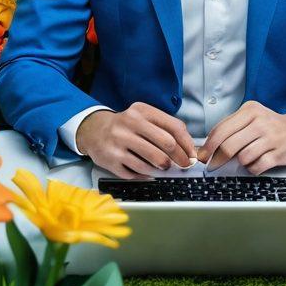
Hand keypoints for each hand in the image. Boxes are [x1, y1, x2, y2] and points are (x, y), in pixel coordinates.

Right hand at [76, 103, 196, 178]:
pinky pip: (137, 172)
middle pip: (166, 144)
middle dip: (179, 158)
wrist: (93, 130)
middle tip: (182, 165)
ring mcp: (119, 142)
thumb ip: (164, 128)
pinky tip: (148, 171)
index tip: (192, 154)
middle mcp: (129, 124)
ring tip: (163, 166)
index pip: (174, 127)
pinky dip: (146, 174)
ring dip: (163, 167)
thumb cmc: (125, 125)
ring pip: (152, 160)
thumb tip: (188, 148)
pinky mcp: (111, 159)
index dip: (187, 144)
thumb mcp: (143, 117)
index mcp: (141, 111)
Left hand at [196, 101, 285, 174]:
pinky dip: (252, 168)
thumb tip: (208, 148)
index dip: (209, 146)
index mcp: (250, 110)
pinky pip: (257, 167)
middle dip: (219, 159)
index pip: (221, 129)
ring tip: (247, 157)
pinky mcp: (279, 153)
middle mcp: (260, 122)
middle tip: (215, 165)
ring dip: (241, 162)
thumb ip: (231, 128)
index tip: (203, 155)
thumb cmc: (270, 126)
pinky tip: (256, 162)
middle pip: (229, 146)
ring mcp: (271, 137)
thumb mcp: (251, 118)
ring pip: (243, 157)